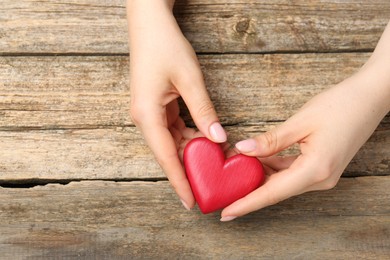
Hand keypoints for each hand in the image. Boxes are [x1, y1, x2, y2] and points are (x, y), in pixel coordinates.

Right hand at [127, 0, 226, 209]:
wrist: (148, 23)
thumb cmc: (165, 47)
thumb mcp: (189, 80)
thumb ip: (203, 111)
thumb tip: (218, 137)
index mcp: (147, 115)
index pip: (166, 158)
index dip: (179, 181)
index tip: (190, 202)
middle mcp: (144, 118)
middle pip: (167, 153)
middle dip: (187, 171)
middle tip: (208, 187)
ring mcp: (149, 113)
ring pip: (170, 142)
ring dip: (190, 153)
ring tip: (210, 167)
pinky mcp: (155, 106)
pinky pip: (172, 129)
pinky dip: (188, 137)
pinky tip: (204, 141)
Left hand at [220, 61, 389, 220]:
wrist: (369, 98)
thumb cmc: (340, 106)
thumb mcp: (300, 122)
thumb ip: (270, 141)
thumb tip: (243, 150)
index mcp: (315, 170)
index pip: (273, 193)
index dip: (247, 203)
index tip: (226, 212)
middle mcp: (320, 179)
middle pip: (276, 191)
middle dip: (248, 192)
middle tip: (223, 193)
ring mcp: (322, 175)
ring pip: (282, 182)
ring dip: (259, 178)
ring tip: (233, 175)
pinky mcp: (320, 167)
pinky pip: (291, 173)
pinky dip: (272, 169)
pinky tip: (256, 162)